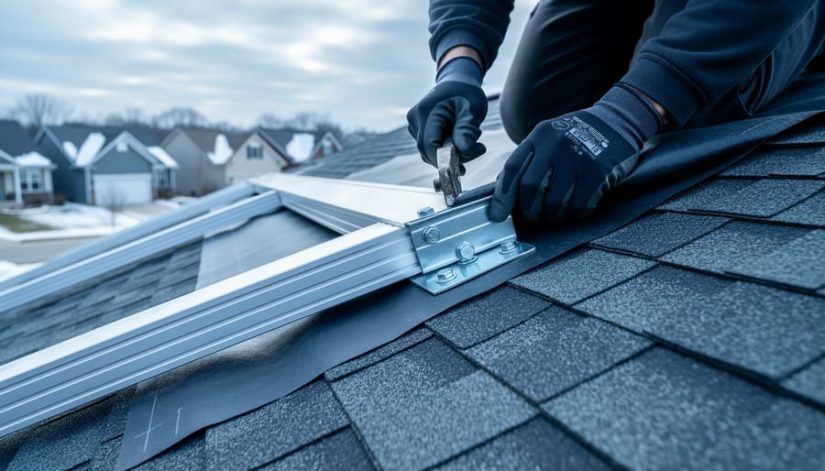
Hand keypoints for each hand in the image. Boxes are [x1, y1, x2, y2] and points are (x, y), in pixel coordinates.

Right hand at [407, 58, 487, 166]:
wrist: (457, 82)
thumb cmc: (466, 93)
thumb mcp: (472, 109)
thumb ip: (466, 129)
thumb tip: (463, 152)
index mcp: (427, 111)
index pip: (428, 145)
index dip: (443, 161)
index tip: (462, 169)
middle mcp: (415, 119)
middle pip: (428, 151)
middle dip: (452, 157)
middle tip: (477, 149)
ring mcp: (414, 125)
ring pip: (430, 152)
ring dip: (451, 153)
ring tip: (470, 137)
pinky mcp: (417, 130)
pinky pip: (431, 148)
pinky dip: (447, 149)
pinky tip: (459, 137)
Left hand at [490, 85, 663, 222]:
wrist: (618, 122)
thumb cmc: (578, 135)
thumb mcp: (550, 137)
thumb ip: (529, 159)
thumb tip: (504, 190)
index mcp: (539, 135)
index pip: (513, 168)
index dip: (502, 196)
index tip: (497, 215)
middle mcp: (556, 145)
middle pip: (530, 189)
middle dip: (529, 210)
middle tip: (534, 217)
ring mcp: (577, 157)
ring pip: (553, 202)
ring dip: (552, 216)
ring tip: (555, 214)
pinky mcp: (598, 172)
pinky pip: (578, 205)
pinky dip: (573, 215)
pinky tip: (575, 210)